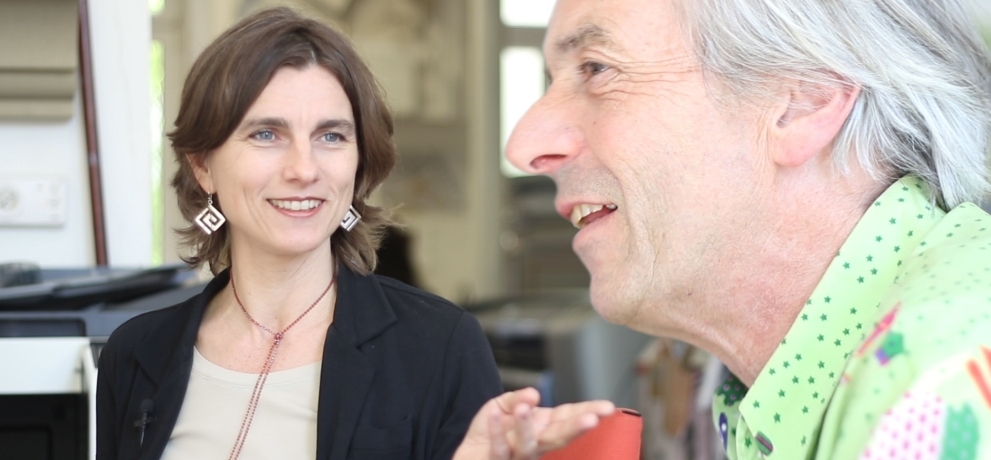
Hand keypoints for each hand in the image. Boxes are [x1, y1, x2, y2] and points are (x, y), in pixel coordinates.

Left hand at [453, 387, 615, 459]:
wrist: (467, 454)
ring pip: (529, 446)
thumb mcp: (503, 405)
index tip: (607, 408)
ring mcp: (518, 455)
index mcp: (542, 427)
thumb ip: (518, 398)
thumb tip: (534, 395)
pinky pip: (499, 448)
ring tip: (526, 408)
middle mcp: (535, 444)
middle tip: (592, 420)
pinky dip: (497, 431)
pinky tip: (494, 415)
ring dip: (528, 427)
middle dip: (576, 428)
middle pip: (558, 437)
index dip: (588, 412)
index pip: (568, 417)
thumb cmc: (490, 431)